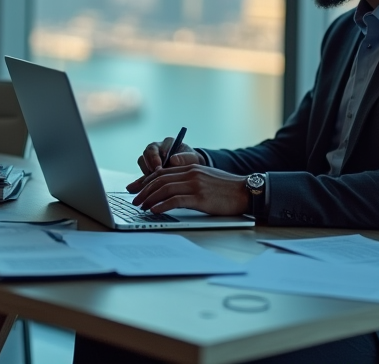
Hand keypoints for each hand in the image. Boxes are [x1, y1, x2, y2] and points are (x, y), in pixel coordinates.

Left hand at [128, 165, 249, 215]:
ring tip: (141, 207)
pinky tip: (154, 210)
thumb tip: (170, 189)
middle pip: (159, 180)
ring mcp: (195, 185)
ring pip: (164, 189)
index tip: (136, 189)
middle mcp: (190, 174)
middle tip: (134, 200)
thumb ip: (189, 179)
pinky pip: (175, 200)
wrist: (245, 191)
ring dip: (149, 198)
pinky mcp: (200, 197)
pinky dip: (162, 205)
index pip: (162, 172)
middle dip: (143, 190)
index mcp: (190, 168)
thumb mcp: (206, 178)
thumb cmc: (227, 188)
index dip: (146, 181)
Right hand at [130, 137, 203, 181]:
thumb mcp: (193, 159)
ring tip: (147, 184)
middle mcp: (157, 150)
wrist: (194, 171)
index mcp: (166, 144)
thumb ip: (185, 158)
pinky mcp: (151, 172)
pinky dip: (139, 184)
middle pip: (145, 156)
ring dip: (144, 175)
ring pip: (142, 165)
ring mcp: (152, 161)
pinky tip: (134, 190)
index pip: (154, 148)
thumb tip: (173, 160)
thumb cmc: (193, 163)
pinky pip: (142, 176)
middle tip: (152, 177)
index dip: (154, 158)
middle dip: (147, 167)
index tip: (158, 168)